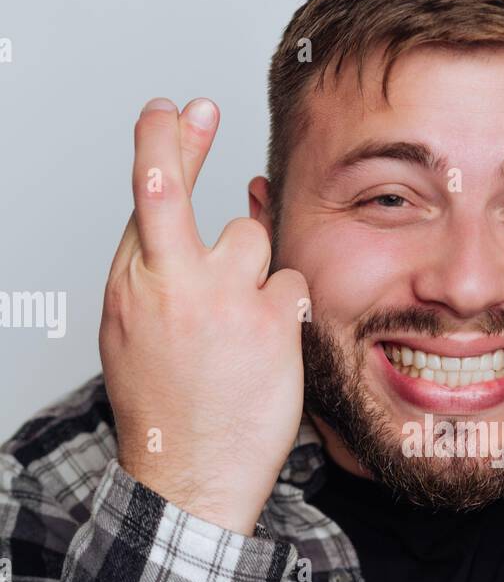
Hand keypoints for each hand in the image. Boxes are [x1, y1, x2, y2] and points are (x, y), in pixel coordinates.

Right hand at [100, 97, 309, 535]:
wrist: (189, 474)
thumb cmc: (164, 409)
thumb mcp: (133, 336)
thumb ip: (154, 275)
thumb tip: (176, 223)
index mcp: (132, 286)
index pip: (142, 197)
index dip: (161, 144)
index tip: (170, 109)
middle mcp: (169, 283)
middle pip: (174, 187)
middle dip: (181, 140)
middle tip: (199, 107)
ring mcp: (222, 297)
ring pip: (253, 238)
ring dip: (255, 269)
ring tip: (241, 325)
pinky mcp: (271, 320)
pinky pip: (292, 282)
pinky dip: (287, 308)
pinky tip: (269, 346)